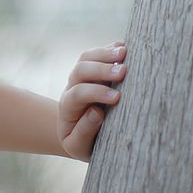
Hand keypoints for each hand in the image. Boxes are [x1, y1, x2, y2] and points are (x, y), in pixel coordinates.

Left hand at [58, 41, 127, 161]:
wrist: (77, 132)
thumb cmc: (82, 143)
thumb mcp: (78, 146)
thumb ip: (84, 132)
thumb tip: (97, 112)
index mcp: (68, 107)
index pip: (78, 94)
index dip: (96, 93)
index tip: (117, 97)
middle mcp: (72, 87)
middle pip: (80, 71)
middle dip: (101, 69)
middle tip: (124, 71)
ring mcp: (81, 77)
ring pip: (86, 58)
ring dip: (104, 53)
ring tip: (124, 52)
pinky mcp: (93, 70)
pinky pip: (96, 54)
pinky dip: (109, 48)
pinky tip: (124, 46)